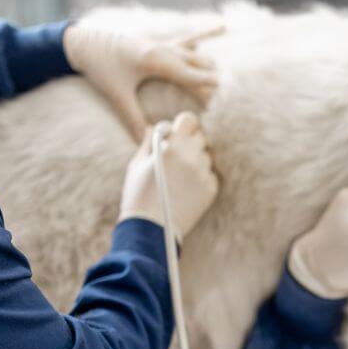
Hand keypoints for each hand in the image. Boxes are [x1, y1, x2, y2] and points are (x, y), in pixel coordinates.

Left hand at [65, 24, 221, 140]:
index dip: (209, 87)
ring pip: (196, 54)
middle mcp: (164, 49)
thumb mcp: (117, 95)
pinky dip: (205, 33)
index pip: (190, 76)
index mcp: (156, 60)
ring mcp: (163, 44)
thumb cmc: (100, 68)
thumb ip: (133, 118)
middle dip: (214, 81)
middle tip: (234, 95)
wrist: (84, 43)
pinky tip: (223, 26)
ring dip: (211, 65)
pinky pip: (187, 38)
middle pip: (198, 66)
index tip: (228, 96)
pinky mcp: (159, 42)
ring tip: (230, 78)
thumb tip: (147, 141)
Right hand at [118, 112, 218, 240]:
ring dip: (196, 160)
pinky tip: (186, 189)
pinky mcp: (211, 189)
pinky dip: (201, 178)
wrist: (150, 228)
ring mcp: (203, 173)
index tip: (179, 130)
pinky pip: (210, 174)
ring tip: (179, 176)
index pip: (188, 119)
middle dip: (190, 141)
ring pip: (206, 156)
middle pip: (200, 136)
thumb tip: (155, 127)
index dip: (184, 124)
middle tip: (178, 153)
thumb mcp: (137, 165)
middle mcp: (190, 157)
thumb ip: (149, 142)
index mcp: (171, 147)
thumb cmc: (137, 195)